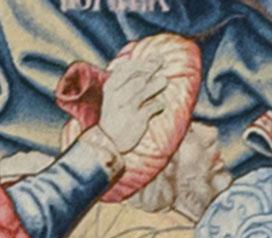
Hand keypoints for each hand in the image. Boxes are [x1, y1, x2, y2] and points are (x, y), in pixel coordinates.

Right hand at [96, 40, 174, 158]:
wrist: (107, 143)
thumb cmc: (114, 116)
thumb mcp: (113, 97)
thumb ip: (126, 81)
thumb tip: (146, 64)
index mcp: (110, 88)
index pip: (125, 69)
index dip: (140, 63)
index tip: (153, 59)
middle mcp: (117, 96)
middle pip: (137, 78)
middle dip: (150, 67)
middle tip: (161, 61)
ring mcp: (127, 108)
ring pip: (144, 90)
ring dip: (156, 84)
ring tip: (164, 81)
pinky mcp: (137, 120)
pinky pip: (152, 108)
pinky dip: (159, 105)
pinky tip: (161, 106)